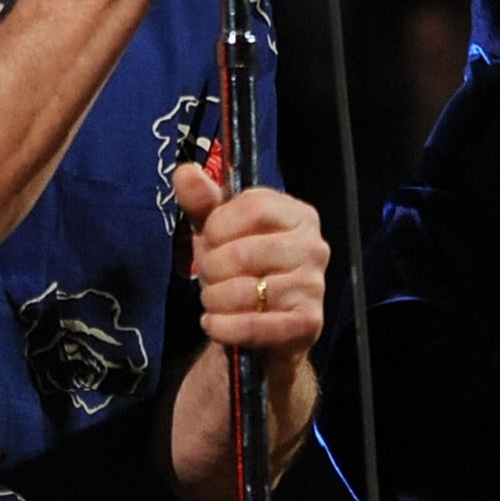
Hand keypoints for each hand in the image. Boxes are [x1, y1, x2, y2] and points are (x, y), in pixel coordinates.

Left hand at [173, 161, 326, 356]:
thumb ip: (202, 201)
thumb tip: (184, 172)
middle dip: (212, 269)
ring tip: (216, 302)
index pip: (253, 207)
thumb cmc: (242, 271)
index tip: (211, 241)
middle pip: (244, 252)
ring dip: (214, 301)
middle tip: (211, 278)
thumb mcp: (218, 232)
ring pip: (244, 291)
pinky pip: (253, 325)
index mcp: (298, 215)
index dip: (219, 227)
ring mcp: (314, 286)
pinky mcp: (307, 323)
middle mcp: (314, 247)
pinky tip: (216, 324)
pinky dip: (223, 327)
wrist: (262, 329)